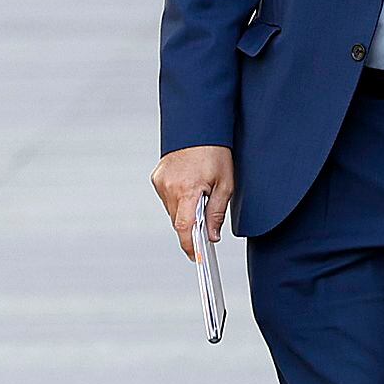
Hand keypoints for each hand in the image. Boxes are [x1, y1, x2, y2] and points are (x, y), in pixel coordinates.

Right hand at [153, 145, 234, 259]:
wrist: (199, 127)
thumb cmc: (215, 152)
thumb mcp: (225, 184)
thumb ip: (216, 213)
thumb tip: (212, 236)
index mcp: (187, 190)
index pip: (184, 227)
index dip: (189, 245)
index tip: (195, 257)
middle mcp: (169, 187)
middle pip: (178, 221)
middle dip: (191, 229)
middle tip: (205, 230)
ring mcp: (160, 182)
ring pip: (172, 211)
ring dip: (185, 213)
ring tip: (200, 200)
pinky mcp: (157, 177)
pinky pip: (167, 199)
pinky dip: (179, 201)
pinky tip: (191, 191)